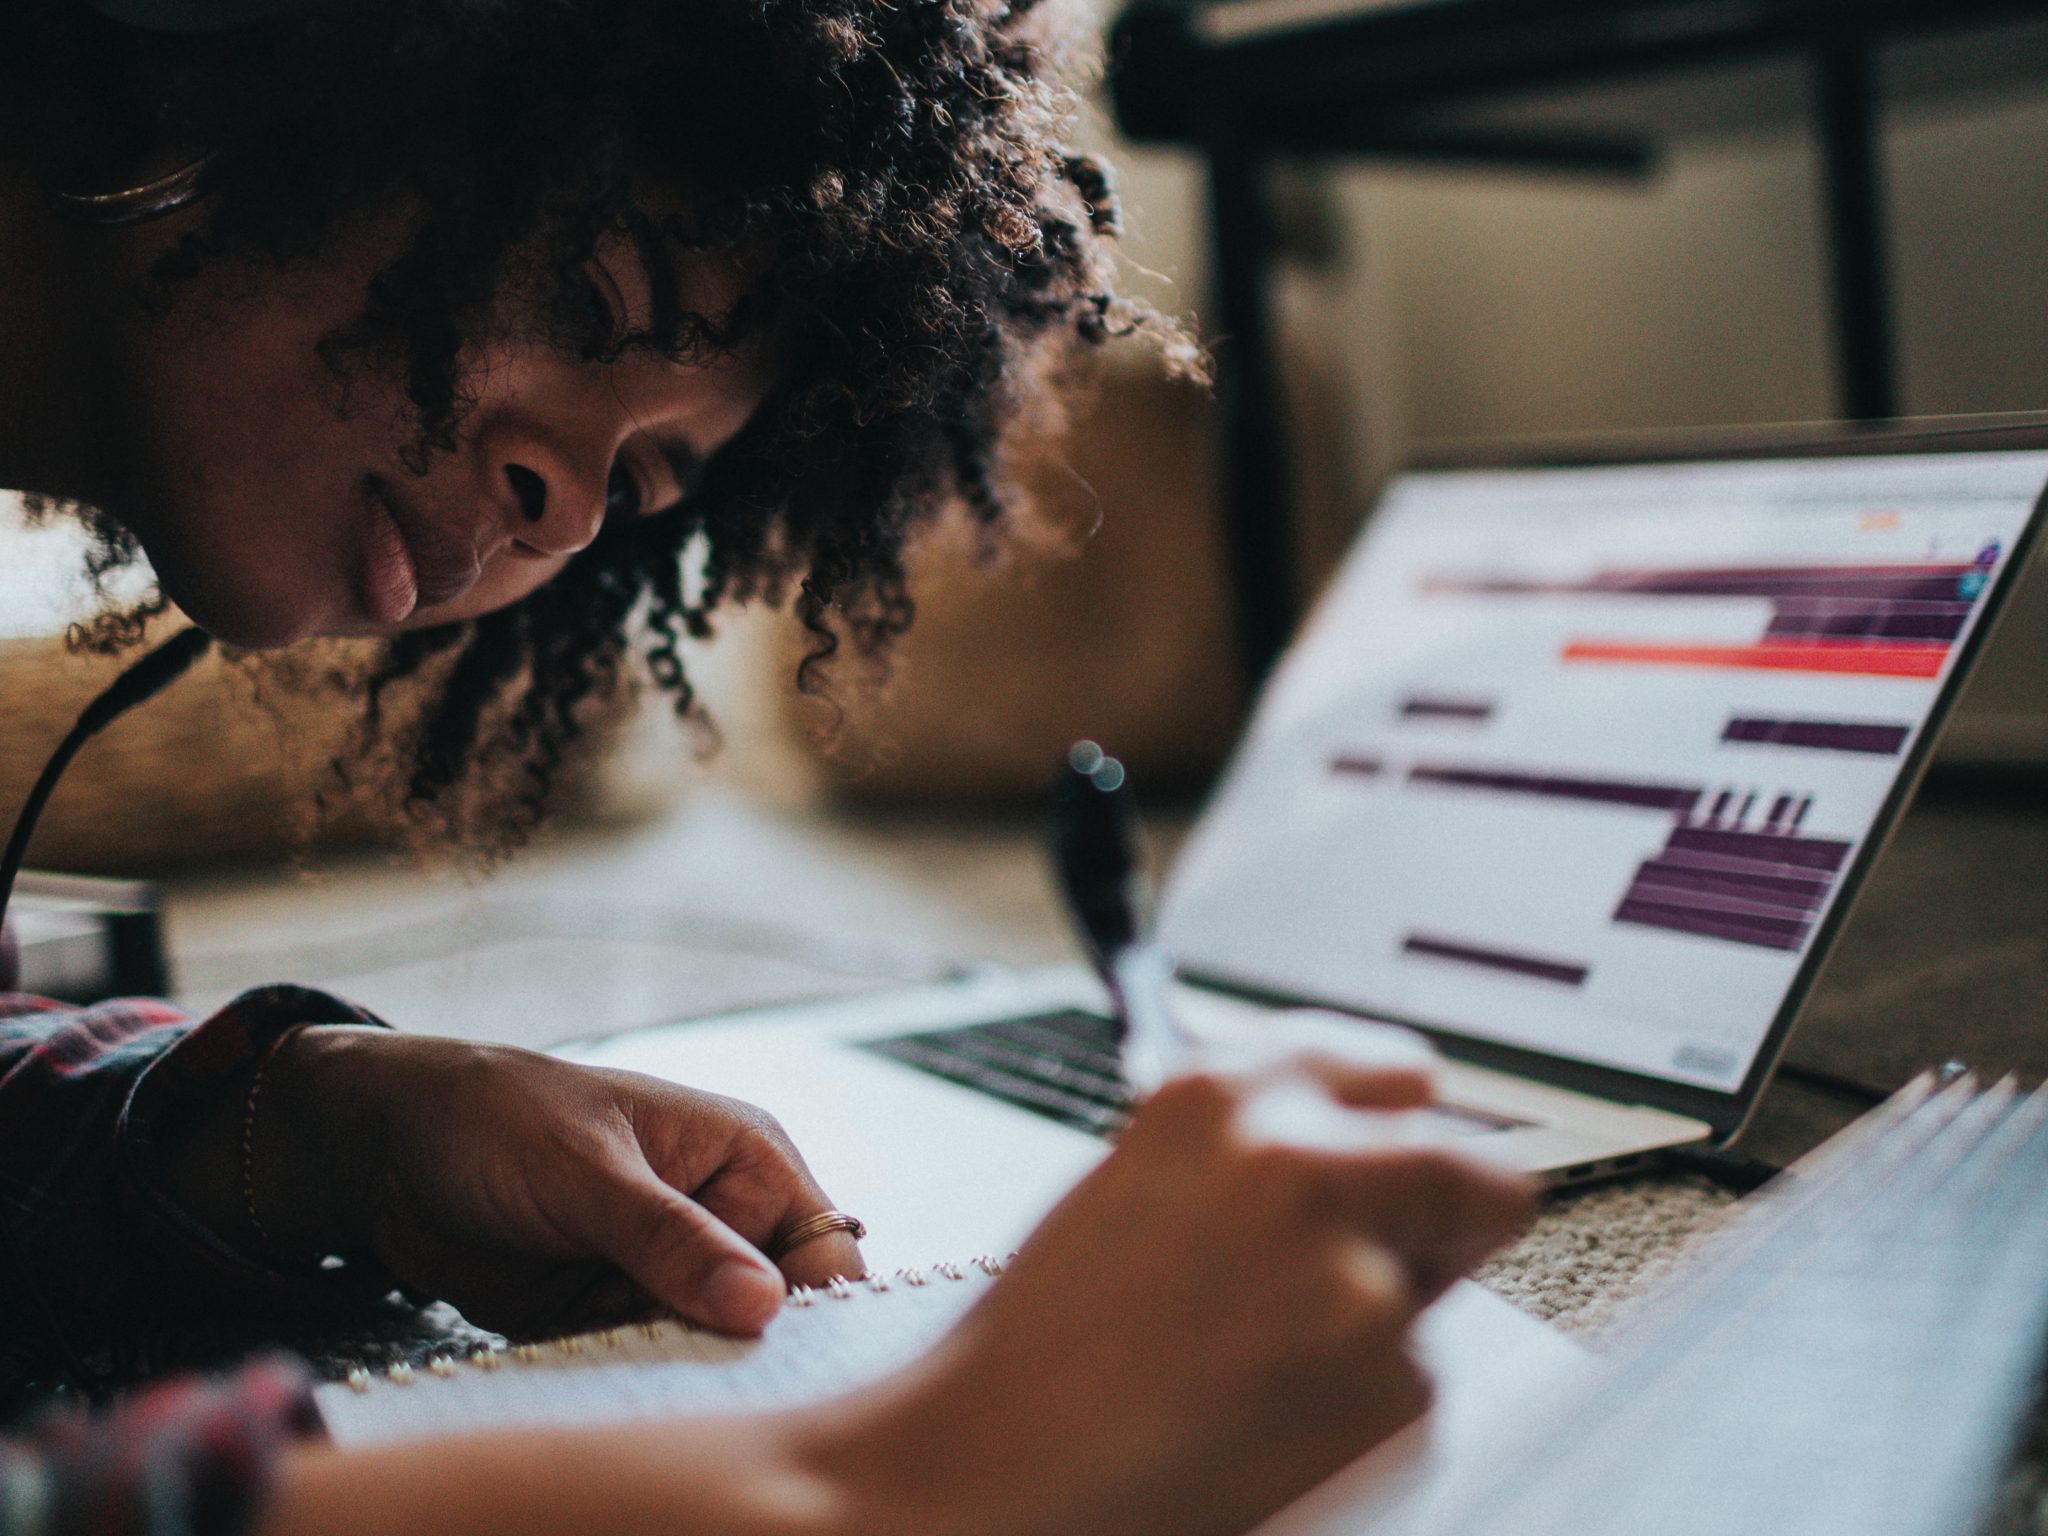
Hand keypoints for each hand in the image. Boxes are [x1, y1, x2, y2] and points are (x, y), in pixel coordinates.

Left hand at [258, 1028, 863, 1336]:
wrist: (387, 1150)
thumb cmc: (499, 1120)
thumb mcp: (588, 1173)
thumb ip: (672, 1240)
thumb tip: (761, 1306)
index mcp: (745, 1162)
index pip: (822, 1254)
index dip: (816, 1313)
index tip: (777, 1363)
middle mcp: (720, 1222)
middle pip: (766, 1319)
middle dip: (729, 1353)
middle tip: (673, 1361)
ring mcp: (664, 1275)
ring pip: (702, 1353)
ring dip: (662, 1366)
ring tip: (602, 1343)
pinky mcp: (611, 1316)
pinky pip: (638, 1367)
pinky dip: (612, 1376)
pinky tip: (577, 1356)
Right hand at [807, 1048, 1532, 1535]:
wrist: (995, 1473)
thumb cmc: (1044, 1347)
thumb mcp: (1141, 1179)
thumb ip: (1255, 1144)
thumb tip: (1362, 1144)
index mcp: (1222, 1092)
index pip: (1398, 1069)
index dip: (1404, 1125)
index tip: (1406, 1149)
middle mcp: (1300, 1159)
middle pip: (1474, 1168)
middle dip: (1443, 1219)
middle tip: (1383, 1265)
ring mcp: (1357, 1273)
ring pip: (1438, 1293)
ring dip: (1383, 1321)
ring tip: (1259, 1362)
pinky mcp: (1390, 1387)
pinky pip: (1414, 1389)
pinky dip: (1361, 1410)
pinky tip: (1263, 1417)